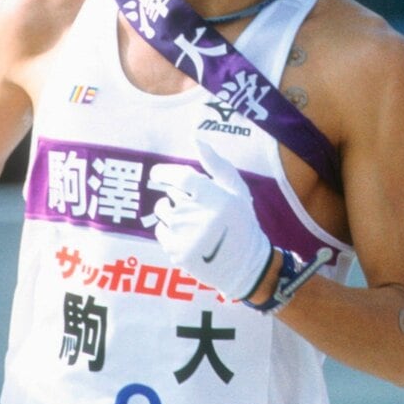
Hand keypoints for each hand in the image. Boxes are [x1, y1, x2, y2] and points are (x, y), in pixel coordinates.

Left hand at [148, 139, 272, 301]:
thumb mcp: (236, 191)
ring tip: (190, 221)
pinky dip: (169, 231)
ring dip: (170, 212)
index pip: (180, 177)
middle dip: (176, 196)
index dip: (165, 172)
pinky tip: (187, 236)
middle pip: (170, 194)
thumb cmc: (241, 221)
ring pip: (162, 212)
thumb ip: (216, 164)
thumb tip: (195, 139)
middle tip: (192, 205)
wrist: (245, 264)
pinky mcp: (176, 252)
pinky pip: (160, 232)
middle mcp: (198, 216)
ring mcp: (186, 236)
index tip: (158, 173)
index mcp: (216, 198)